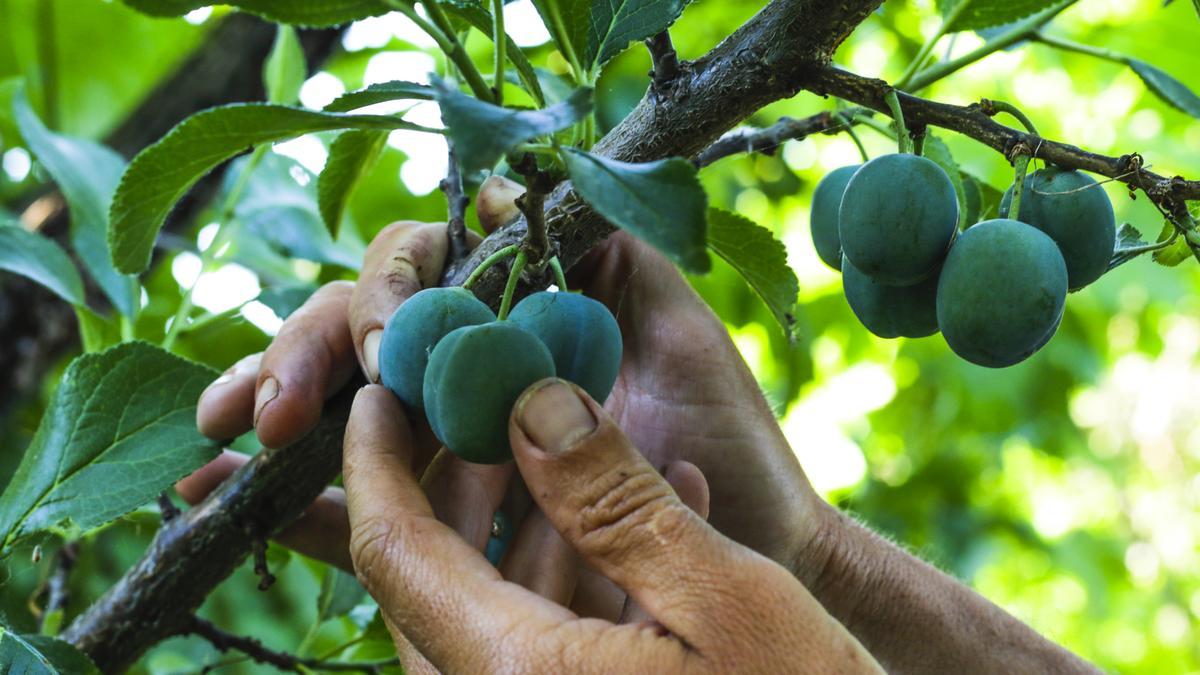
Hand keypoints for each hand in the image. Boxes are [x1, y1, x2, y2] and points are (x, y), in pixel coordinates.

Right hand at [183, 175, 834, 610]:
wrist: (758, 543)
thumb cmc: (728, 438)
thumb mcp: (675, 329)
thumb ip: (605, 258)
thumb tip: (498, 196)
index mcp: (518, 320)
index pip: (421, 285)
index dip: (378, 304)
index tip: (380, 349)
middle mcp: (476, 376)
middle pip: (364, 347)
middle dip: (301, 366)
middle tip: (261, 410)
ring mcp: (459, 449)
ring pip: (346, 427)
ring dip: (275, 433)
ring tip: (207, 458)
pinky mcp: (459, 524)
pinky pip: (369, 517)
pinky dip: (303, 511)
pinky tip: (235, 505)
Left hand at [344, 380, 878, 673]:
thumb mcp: (722, 600)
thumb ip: (615, 501)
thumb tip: (532, 405)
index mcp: (511, 674)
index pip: (392, 546)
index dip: (376, 457)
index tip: (384, 385)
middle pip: (432, 569)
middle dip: (459, 472)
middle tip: (495, 388)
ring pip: (493, 598)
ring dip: (531, 515)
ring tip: (582, 434)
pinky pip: (550, 636)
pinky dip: (583, 569)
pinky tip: (660, 509)